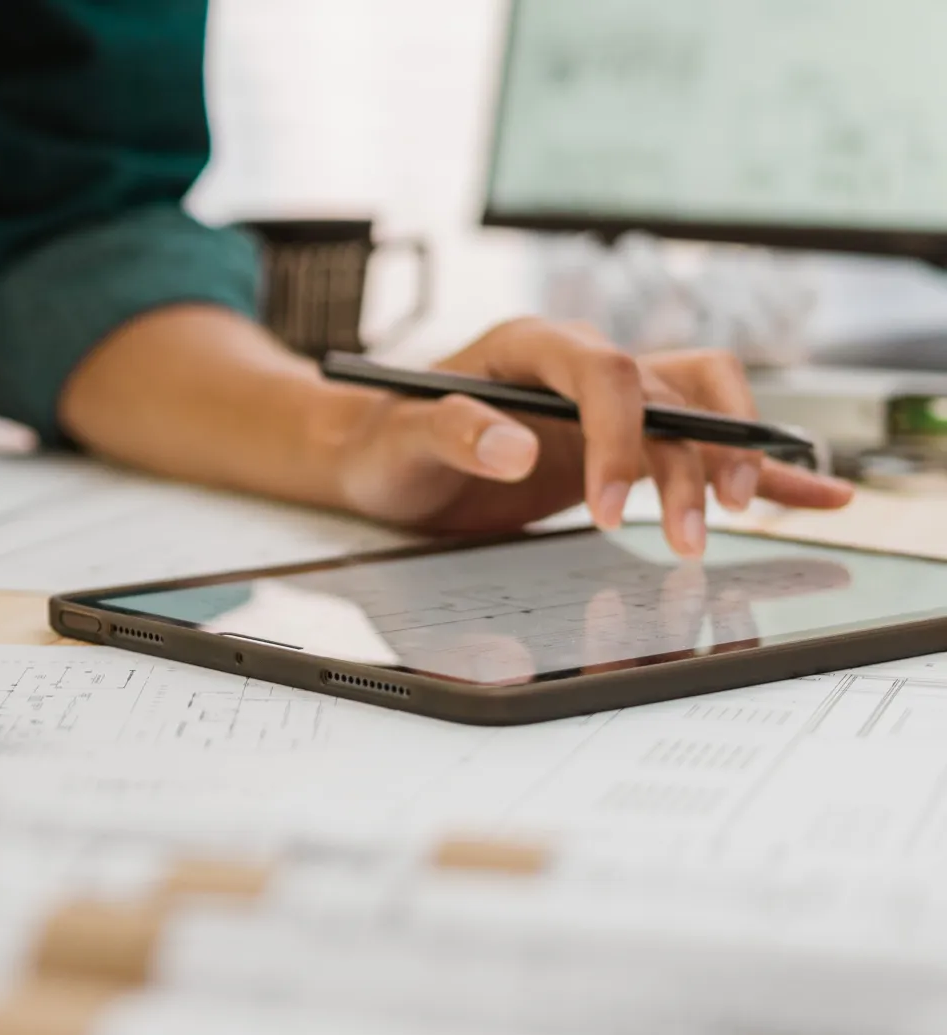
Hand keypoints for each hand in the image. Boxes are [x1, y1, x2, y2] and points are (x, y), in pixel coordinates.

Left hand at [329, 318, 853, 554]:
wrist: (378, 451)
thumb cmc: (384, 437)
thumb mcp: (400, 438)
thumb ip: (452, 433)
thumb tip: (513, 445)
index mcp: (530, 346)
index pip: (603, 373)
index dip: (618, 438)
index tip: (609, 511)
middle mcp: (581, 364)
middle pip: (666, 394)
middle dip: (693, 456)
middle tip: (693, 529)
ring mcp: (608, 402)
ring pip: (701, 408)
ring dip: (733, 456)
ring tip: (742, 513)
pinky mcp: (623, 442)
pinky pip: (703, 445)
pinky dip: (758, 468)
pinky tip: (814, 493)